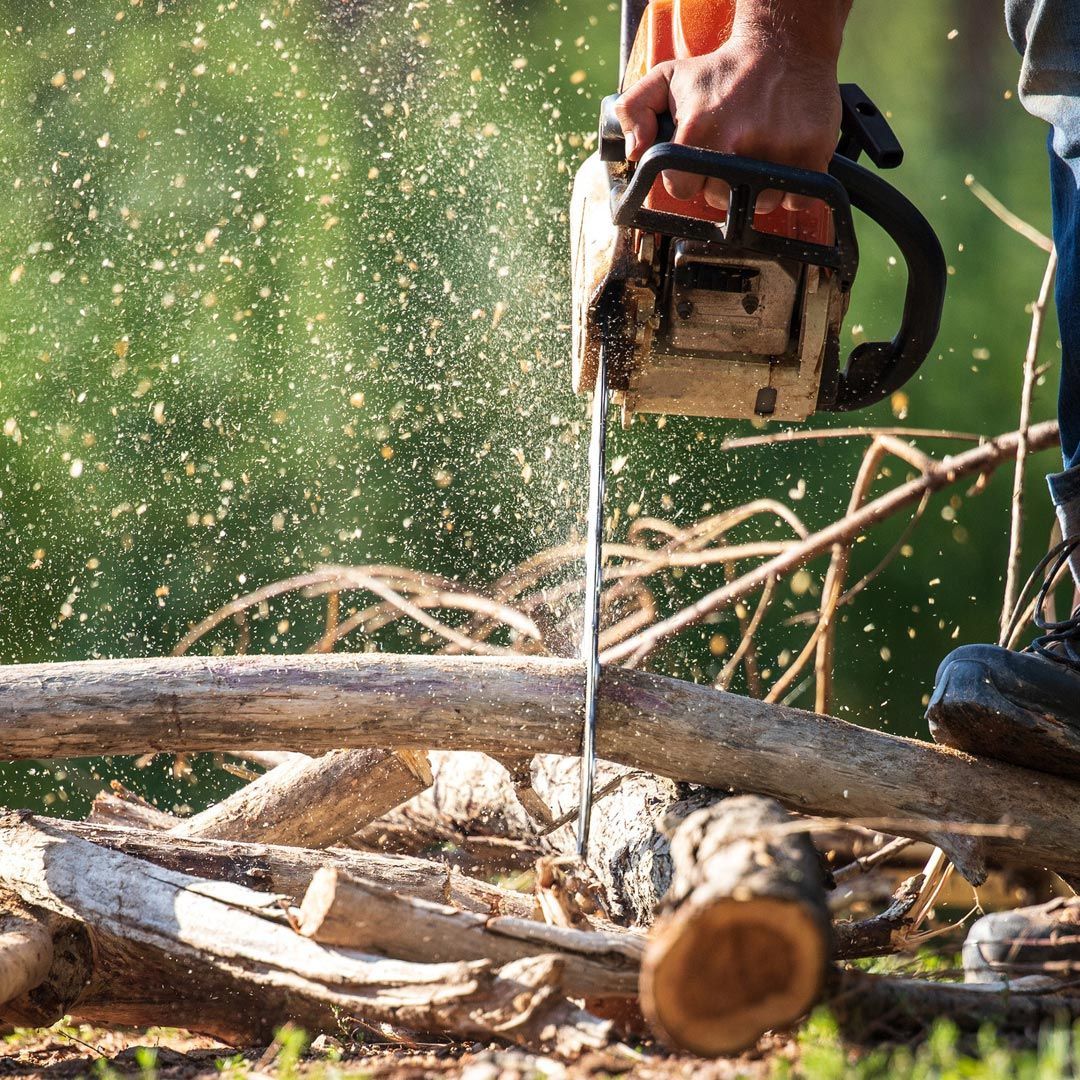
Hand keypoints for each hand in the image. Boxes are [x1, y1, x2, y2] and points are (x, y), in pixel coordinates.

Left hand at [614, 16, 843, 212]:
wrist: (785, 44)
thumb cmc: (724, 69)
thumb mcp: (668, 77)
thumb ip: (634, 110)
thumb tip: (634, 152)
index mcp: (700, 130)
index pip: (681, 188)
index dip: (684, 179)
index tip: (694, 163)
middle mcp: (739, 144)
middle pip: (720, 200)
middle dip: (719, 184)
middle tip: (728, 153)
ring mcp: (778, 152)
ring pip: (759, 206)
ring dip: (755, 191)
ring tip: (755, 157)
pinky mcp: (812, 154)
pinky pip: (797, 200)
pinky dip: (792, 192)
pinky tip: (782, 164)